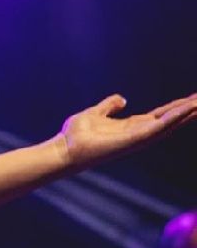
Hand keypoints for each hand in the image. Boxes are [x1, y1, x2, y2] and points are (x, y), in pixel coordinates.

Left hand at [56, 92, 196, 170]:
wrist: (63, 149)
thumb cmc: (75, 135)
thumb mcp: (95, 113)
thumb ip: (109, 106)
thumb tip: (122, 98)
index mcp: (131, 126)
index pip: (160, 114)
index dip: (177, 106)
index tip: (194, 98)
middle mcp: (138, 133)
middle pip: (169, 119)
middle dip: (188, 110)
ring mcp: (137, 138)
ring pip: (168, 124)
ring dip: (186, 113)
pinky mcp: (133, 141)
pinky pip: (157, 128)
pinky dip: (172, 118)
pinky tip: (186, 110)